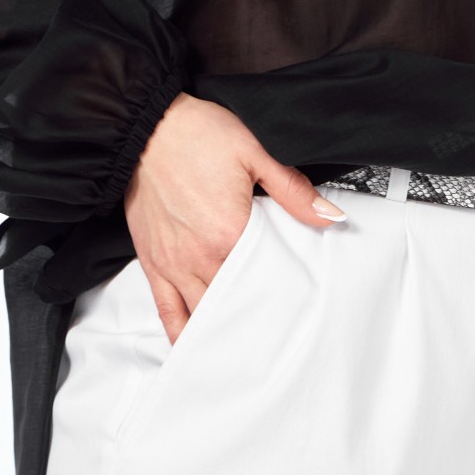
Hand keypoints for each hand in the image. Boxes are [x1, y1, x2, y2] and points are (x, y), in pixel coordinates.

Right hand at [123, 92, 347, 343]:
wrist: (146, 128)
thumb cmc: (196, 135)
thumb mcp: (254, 153)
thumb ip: (292, 191)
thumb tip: (328, 216)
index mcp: (230, 232)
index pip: (266, 276)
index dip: (285, 289)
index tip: (301, 301)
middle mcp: (199, 256)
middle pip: (236, 302)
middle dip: (258, 317)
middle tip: (278, 331)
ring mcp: (173, 263)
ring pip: (203, 315)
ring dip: (225, 329)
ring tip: (247, 346)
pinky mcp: (152, 263)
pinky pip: (166, 311)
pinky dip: (182, 333)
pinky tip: (197, 344)